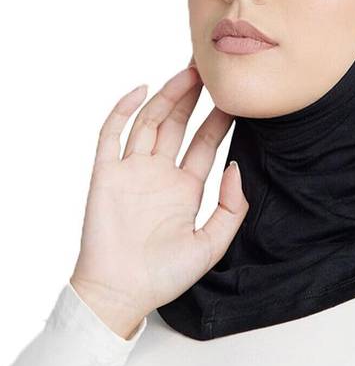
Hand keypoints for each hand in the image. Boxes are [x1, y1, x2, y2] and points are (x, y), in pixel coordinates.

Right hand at [70, 61, 247, 337]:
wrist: (120, 294)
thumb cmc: (164, 276)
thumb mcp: (211, 245)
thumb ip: (231, 208)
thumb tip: (236, 167)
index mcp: (186, 187)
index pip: (205, 143)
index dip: (219, 119)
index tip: (234, 97)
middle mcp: (160, 173)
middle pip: (179, 124)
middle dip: (194, 98)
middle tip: (210, 70)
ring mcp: (132, 170)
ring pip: (150, 121)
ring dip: (168, 96)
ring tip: (188, 72)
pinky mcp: (106, 173)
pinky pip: (112, 134)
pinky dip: (123, 110)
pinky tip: (141, 90)